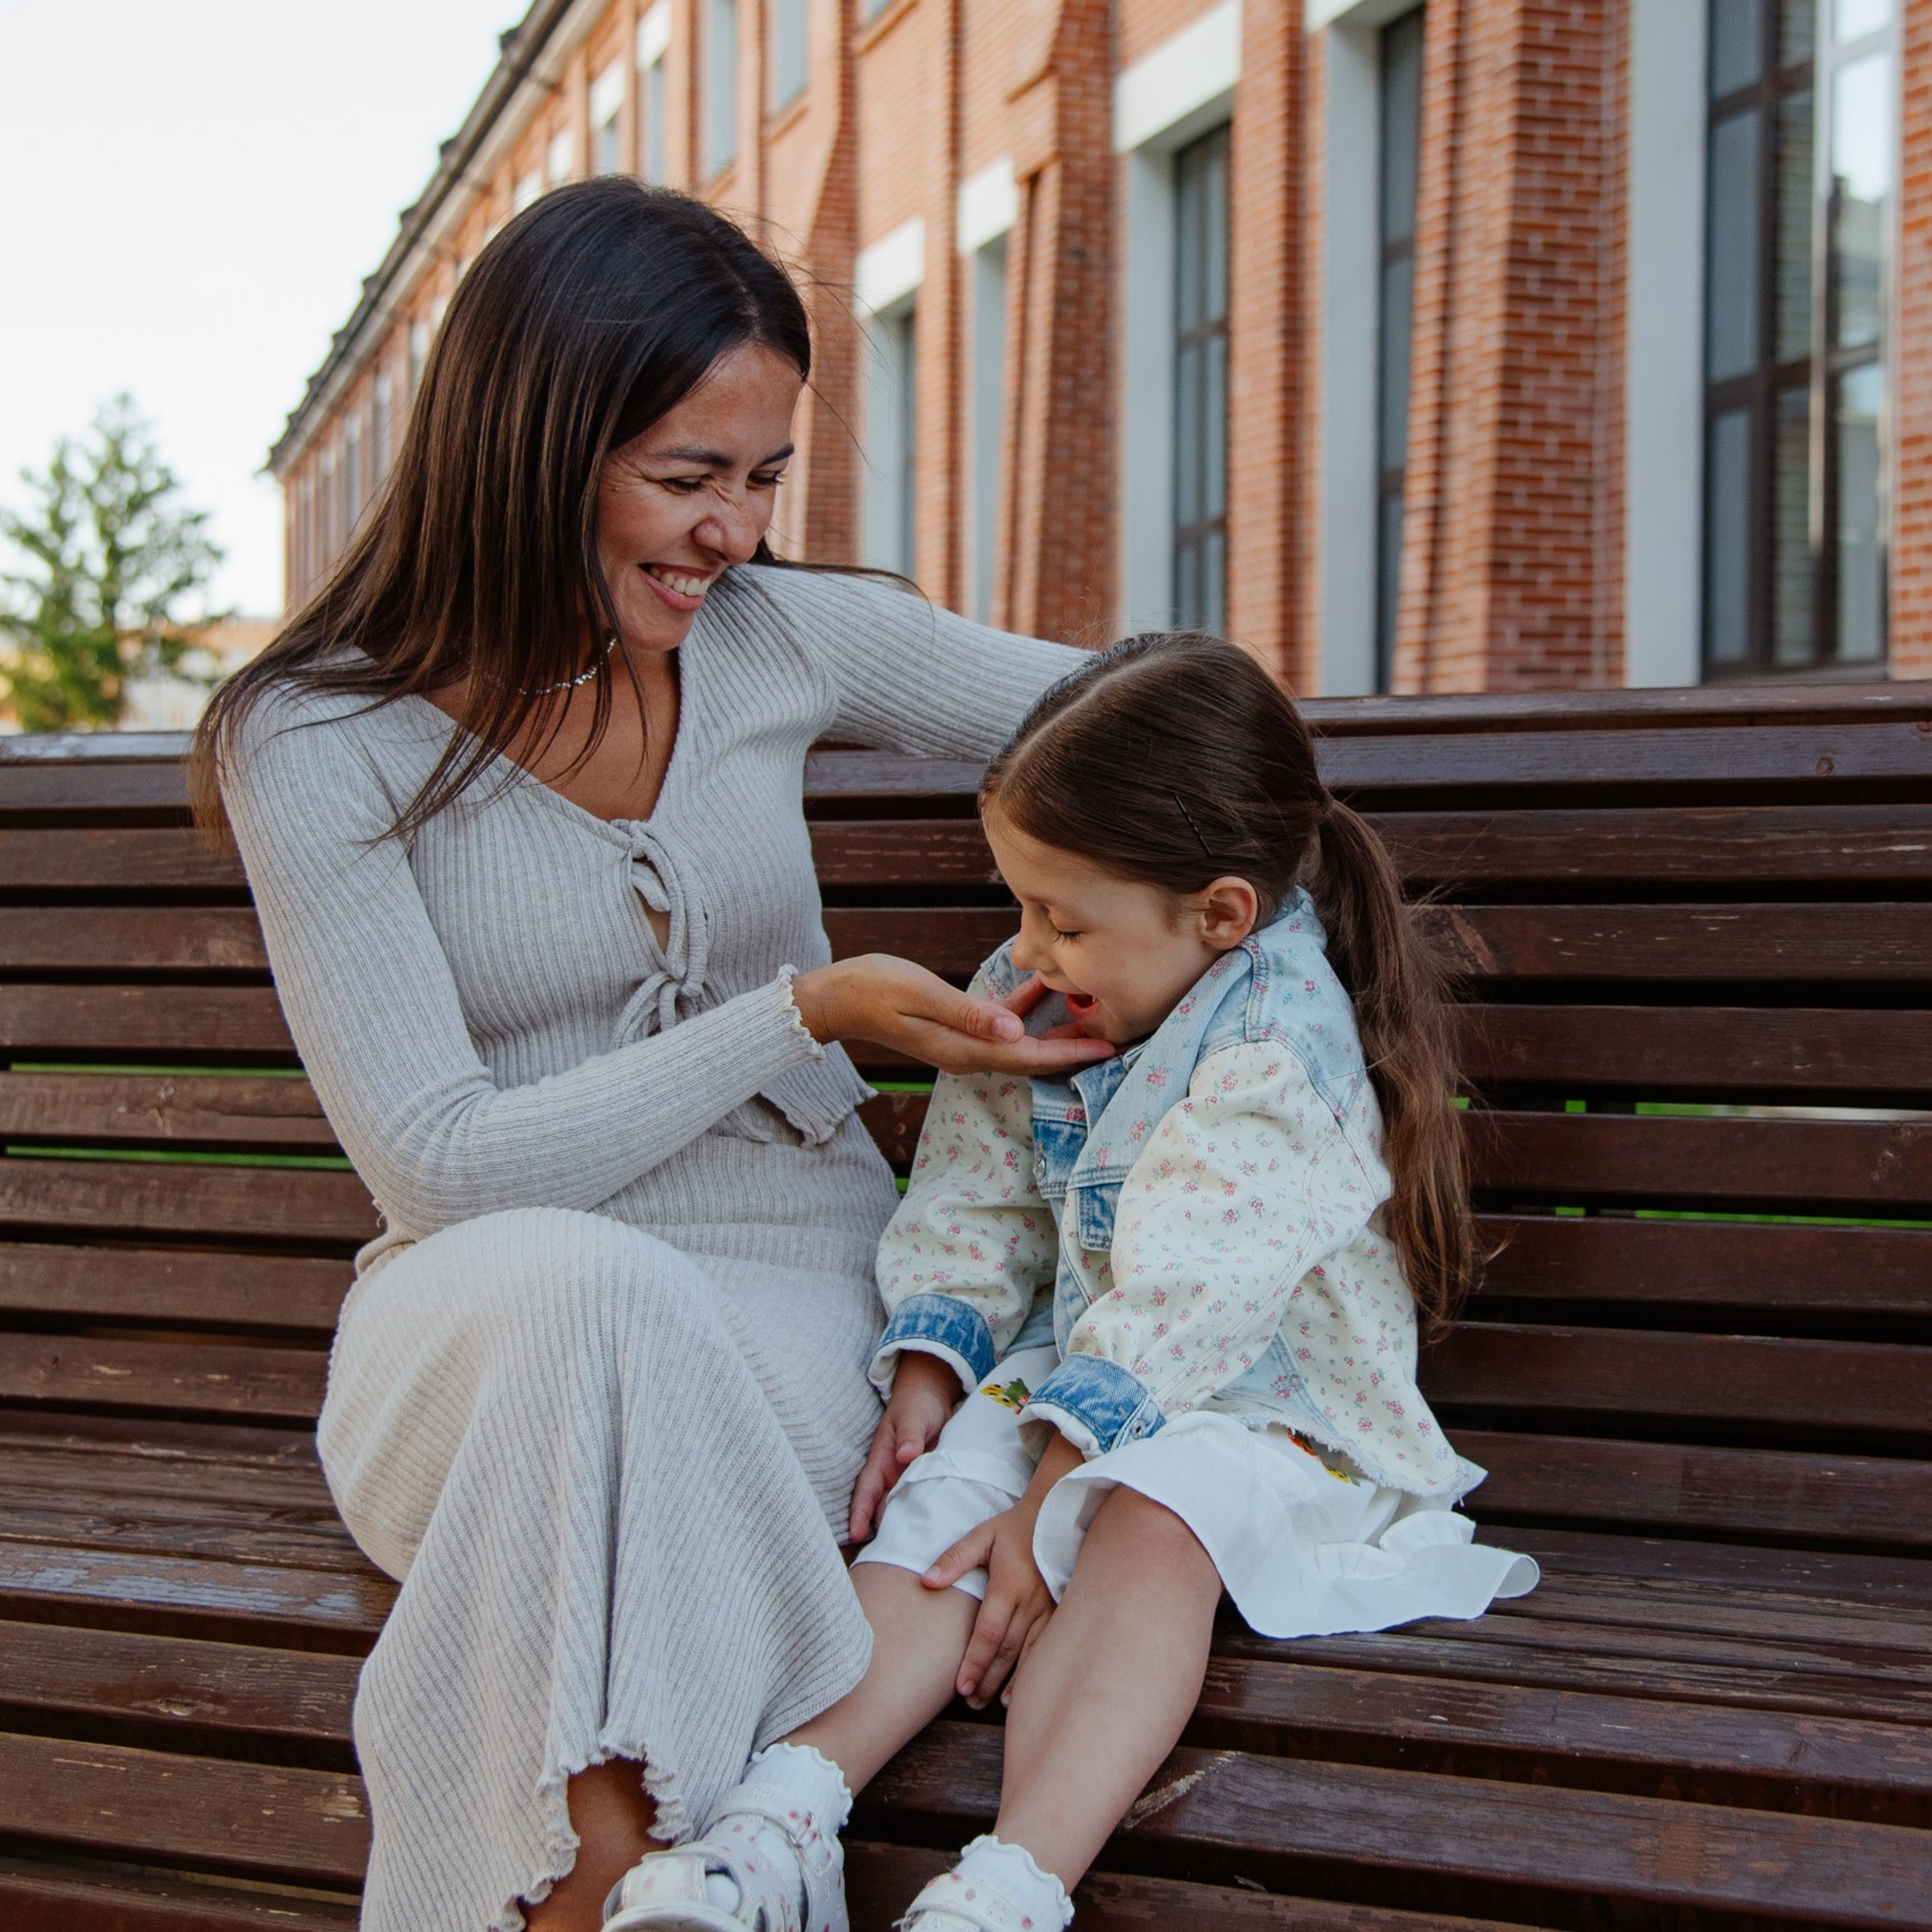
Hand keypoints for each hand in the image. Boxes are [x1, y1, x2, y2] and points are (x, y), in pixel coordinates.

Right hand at [790, 955, 1115, 1076]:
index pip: (1031, 1058)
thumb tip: (1015, 1033)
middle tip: (1120, 1033)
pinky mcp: (958, 1025)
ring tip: (1095, 1012)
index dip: (1073, 1054)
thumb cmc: (875, 989)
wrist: (837, 997)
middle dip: (1076, 1048)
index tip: (1111, 1046)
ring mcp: (964, 1041)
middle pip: (1035, 1056)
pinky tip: (1044, 983)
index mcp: (966, 1050)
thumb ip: (969, 1015)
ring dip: (1056, 1030)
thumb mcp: (922, 996)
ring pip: (1023, 1041)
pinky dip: (1026, 1008)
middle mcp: (970, 1052)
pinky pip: (1002, 1021)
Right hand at [849, 1352, 959, 1542]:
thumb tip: (905, 1455)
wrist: (934, 1395)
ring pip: (901, 1508)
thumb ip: (910, 1436)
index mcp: (882, 1461)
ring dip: (902, 1528)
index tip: (854, 1535)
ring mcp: (908, 1479)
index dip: (859, 1513)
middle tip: (884, 1559)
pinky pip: (921, 1501)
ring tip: (907, 1555)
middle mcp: (892, 1474)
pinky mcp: (926, 1479)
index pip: (866, 1491)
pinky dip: (922, 1516)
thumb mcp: (914, 1418)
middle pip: (881, 1508)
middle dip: (879, 1532)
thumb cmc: (918, 1405)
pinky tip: (930, 1533)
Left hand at [923, 1503, 1056, 1708]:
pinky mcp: (1060, 1612)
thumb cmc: (1014, 1527)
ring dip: (1009, 1683)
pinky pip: (1045, 1649)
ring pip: (1027, 1655)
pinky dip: (1032, 1672)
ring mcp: (1048, 1609)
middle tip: (970, 1701)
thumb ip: (954, 1558)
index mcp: (1008, 1585)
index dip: (975, 1662)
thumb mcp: (982, 1535)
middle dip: (987, 1680)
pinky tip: (1021, 1691)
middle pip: (1006, 1651)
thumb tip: (926, 1581)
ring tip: (990, 1703)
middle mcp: (1030, 1602)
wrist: (1058, 1515)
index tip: (960, 1687)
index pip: (988, 1633)